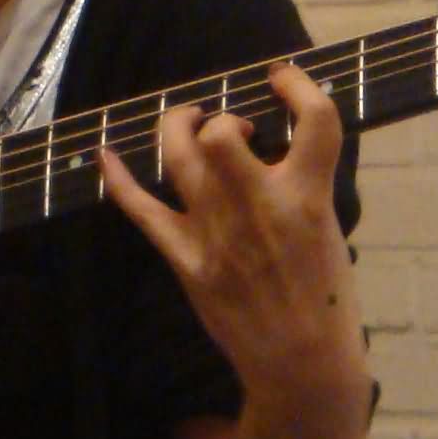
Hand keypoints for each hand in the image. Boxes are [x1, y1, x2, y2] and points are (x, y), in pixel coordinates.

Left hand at [100, 63, 364, 403]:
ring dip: (177, 127)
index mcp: (309, 198)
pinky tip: (107, 156)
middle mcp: (260, 207)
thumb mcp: (330, 233)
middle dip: (219, 119)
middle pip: (221, 134)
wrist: (301, 362)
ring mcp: (217, 232)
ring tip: (188, 126)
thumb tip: (277, 152)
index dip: (298, 84)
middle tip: (228, 129)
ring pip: (179, 158)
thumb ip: (302, 190)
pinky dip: (118, 180)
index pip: (316, 119)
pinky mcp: (187, 259)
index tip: (282, 76)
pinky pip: (141, 210)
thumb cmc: (326, 300)